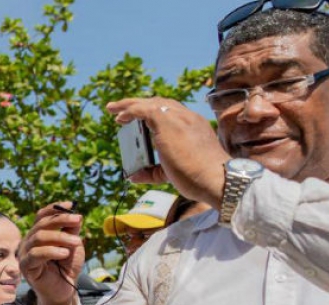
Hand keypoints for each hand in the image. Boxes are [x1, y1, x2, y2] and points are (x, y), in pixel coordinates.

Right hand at [20, 202, 83, 304]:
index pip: (42, 216)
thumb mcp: (73, 246)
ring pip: (39, 237)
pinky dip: (52, 251)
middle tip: (78, 220)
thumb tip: (75, 215)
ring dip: (60, 237)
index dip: (54, 209)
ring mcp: (25, 254)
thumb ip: (72, 231)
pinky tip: (65, 253)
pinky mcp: (25, 267)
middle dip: (61, 220)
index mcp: (39, 234)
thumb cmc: (66, 268)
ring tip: (76, 242)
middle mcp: (29, 241)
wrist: (64, 290)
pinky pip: (36, 254)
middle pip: (41, 224)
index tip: (71, 205)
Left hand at [107, 98, 230, 207]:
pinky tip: (120, 117)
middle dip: (140, 104)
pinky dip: (130, 110)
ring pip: (151, 103)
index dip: (154, 112)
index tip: (139, 117)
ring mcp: (179, 118)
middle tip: (120, 111)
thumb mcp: (172, 172)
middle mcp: (187, 118)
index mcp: (194, 126)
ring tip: (113, 109)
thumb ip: (152, 172)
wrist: (215, 178)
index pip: (172, 112)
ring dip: (130, 105)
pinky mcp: (167, 122)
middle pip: (160, 103)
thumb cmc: (199, 179)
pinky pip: (144, 109)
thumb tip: (133, 176)